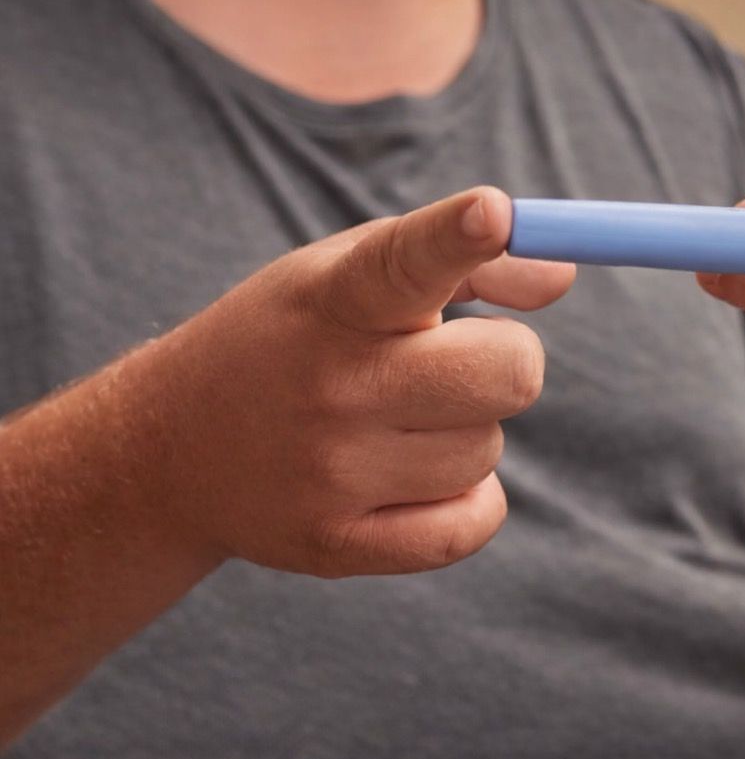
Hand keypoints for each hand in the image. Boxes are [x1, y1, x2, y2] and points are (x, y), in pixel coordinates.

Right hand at [142, 187, 574, 576]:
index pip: (404, 263)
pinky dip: (469, 503)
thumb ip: (464, 263)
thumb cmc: (295, 342)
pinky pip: (473, 524)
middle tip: (458, 362)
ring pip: (489, 449)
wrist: (169, 450)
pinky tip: (415, 476)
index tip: (492, 213)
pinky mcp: (337, 545)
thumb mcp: (352, 278)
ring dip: (468, 432)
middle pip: (507, 374)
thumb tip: (561, 272)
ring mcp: (331, 472)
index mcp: (333, 300)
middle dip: (508, 362)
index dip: (456, 237)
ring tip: (399, 422)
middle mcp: (332, 385)